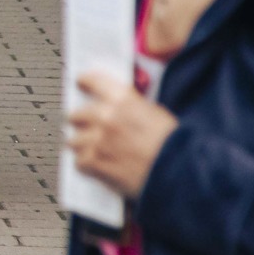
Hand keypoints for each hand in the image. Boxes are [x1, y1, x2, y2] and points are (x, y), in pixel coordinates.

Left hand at [67, 72, 178, 197]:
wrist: (180, 173)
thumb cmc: (175, 146)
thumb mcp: (156, 113)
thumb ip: (131, 106)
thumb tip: (117, 107)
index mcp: (122, 98)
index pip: (91, 80)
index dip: (85, 83)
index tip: (82, 85)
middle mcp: (106, 116)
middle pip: (76, 115)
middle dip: (82, 122)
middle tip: (88, 128)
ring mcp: (98, 140)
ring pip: (73, 140)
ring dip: (82, 146)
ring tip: (94, 151)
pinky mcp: (96, 162)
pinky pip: (79, 161)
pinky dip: (86, 165)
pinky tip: (96, 167)